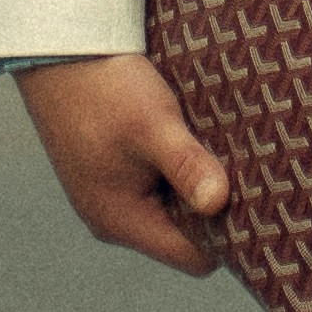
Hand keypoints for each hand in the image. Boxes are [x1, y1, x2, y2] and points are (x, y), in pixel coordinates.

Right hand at [14, 52, 229, 273]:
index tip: (252, 201)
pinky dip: (174, 172)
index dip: (227, 236)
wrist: (59, 53)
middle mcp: (113, 220)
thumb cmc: (104, 89)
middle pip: (184, 238)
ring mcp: (108, 198)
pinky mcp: (108, 176)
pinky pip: (154, 190)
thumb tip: (218, 203)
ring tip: (213, 151)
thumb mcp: (153, 125)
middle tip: (240, 170)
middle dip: (212, 210)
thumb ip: (187, 166)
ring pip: (171, 211)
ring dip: (193, 186)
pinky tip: (186, 142)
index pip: (193, 257)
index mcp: (122, 221)